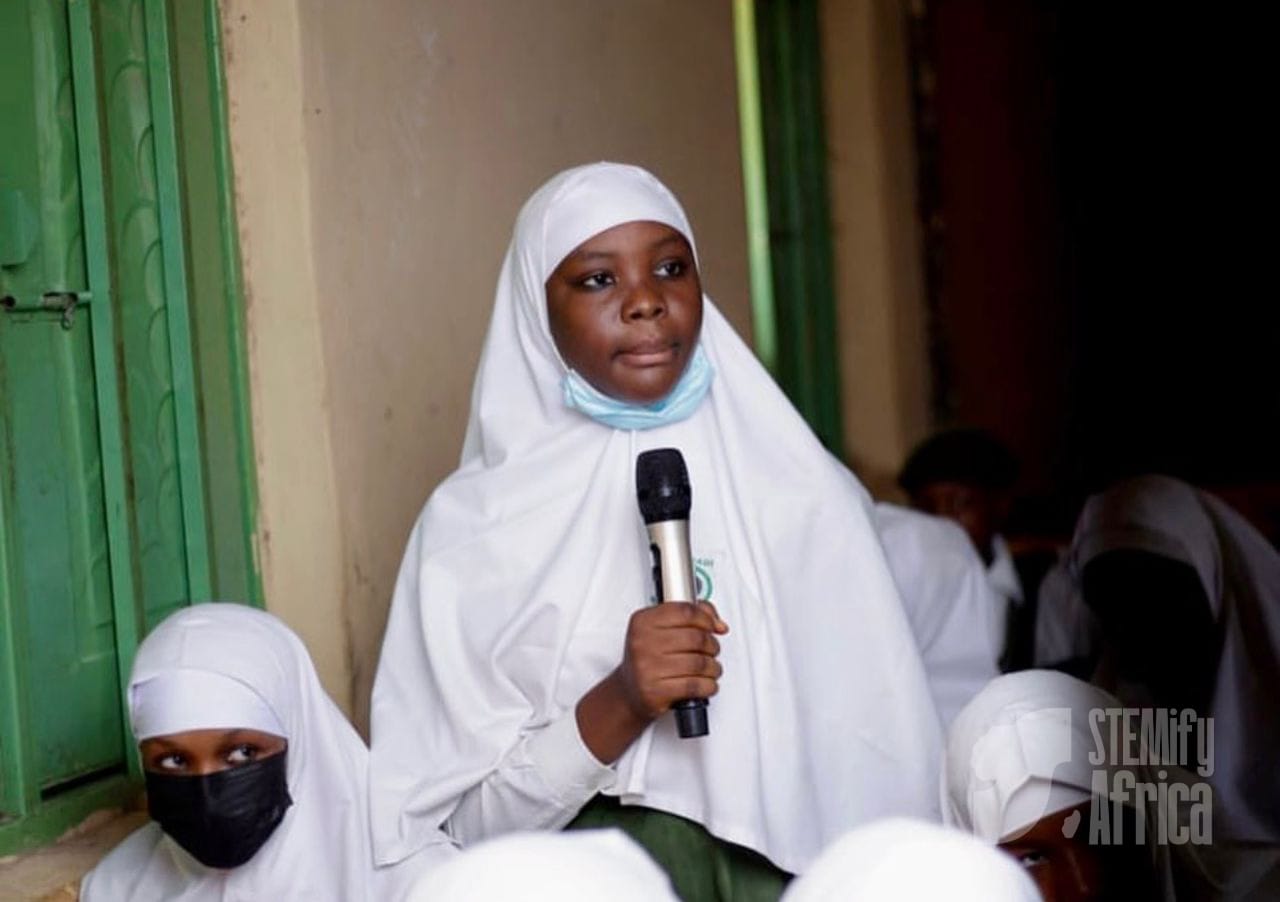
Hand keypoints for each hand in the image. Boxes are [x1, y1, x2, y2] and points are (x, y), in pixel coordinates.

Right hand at [616, 601, 727, 721]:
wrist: (629, 692)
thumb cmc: (648, 659)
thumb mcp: (660, 629)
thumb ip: (690, 616)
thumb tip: (717, 623)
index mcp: (643, 622)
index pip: (685, 612)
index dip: (706, 618)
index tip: (712, 626)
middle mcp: (642, 643)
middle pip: (696, 638)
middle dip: (712, 645)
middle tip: (712, 650)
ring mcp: (647, 668)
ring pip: (699, 663)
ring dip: (713, 667)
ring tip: (711, 668)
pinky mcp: (655, 692)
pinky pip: (694, 686)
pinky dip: (708, 685)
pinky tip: (705, 683)